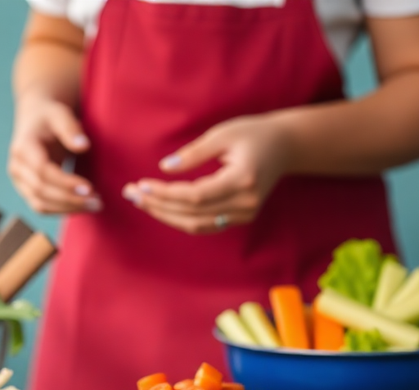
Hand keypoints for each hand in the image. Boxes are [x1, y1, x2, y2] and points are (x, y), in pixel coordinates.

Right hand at [9, 95, 101, 213]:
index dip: (65, 182)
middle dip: (70, 199)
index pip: (42, 171)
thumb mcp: (60, 114)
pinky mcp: (27, 190)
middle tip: (98, 201)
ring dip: (68, 208)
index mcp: (22, 147)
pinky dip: (63, 210)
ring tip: (95, 205)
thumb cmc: (50, 116)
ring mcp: (19, 181)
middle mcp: (17, 167)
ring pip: (40, 204)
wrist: (36, 120)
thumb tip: (83, 146)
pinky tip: (83, 207)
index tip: (89, 188)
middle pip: (41, 191)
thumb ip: (70, 128)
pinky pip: (43, 207)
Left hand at [123, 114, 291, 233]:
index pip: (195, 196)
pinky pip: (206, 225)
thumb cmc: (254, 134)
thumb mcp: (222, 134)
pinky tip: (162, 208)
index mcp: (242, 180)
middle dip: (158, 206)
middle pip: (192, 214)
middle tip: (131, 194)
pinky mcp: (242, 218)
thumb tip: (164, 169)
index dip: (165, 194)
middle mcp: (245, 203)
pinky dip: (182, 219)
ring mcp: (245, 214)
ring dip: (166, 216)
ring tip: (141, 202)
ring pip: (197, 225)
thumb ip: (193, 153)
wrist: (286, 147)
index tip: (141, 185)